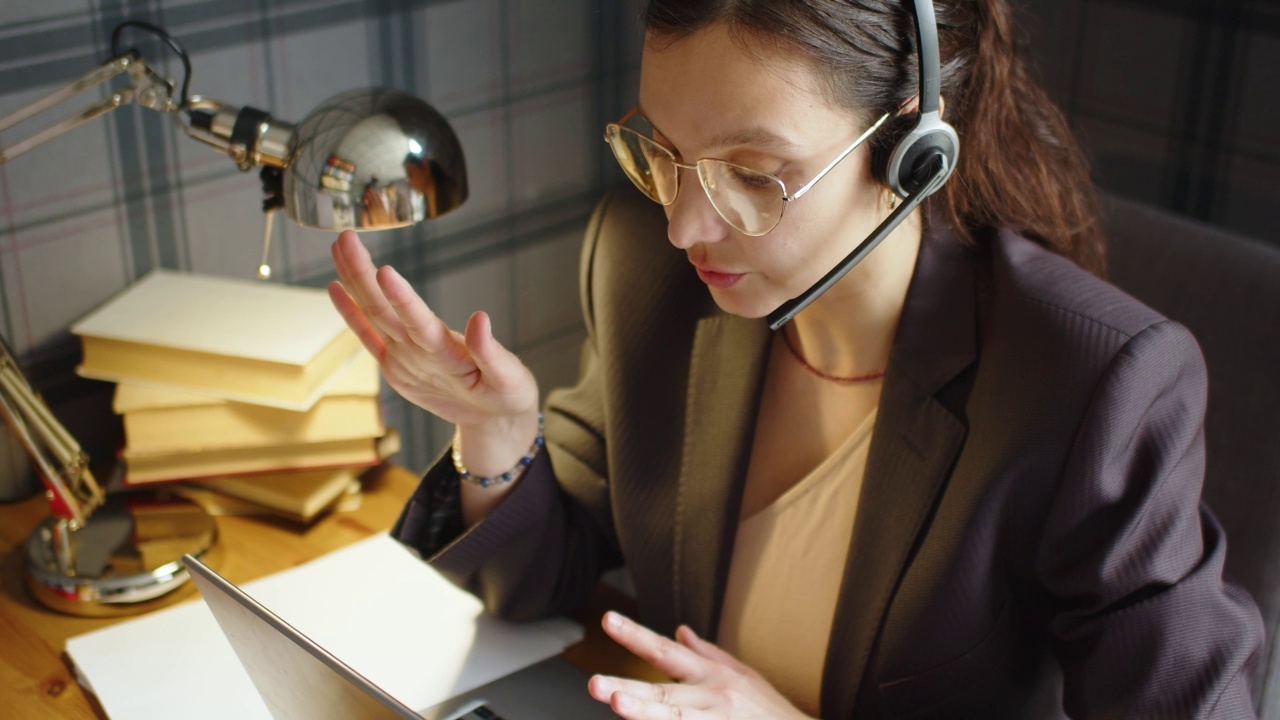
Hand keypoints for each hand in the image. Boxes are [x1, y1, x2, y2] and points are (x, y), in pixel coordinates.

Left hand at [327, 230, 538, 431]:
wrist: (489, 424)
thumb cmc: (505, 396)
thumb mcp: (511, 379)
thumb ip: (491, 352)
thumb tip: (480, 317)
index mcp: (447, 359)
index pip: (420, 325)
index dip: (402, 299)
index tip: (385, 271)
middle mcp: (416, 358)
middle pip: (384, 312)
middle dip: (363, 274)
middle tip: (347, 237)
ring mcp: (401, 362)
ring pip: (372, 316)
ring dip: (353, 280)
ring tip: (339, 246)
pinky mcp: (394, 365)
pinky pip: (367, 334)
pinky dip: (350, 312)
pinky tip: (335, 287)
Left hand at [588, 612, 813, 719]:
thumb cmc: (770, 712)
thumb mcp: (745, 676)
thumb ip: (707, 655)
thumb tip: (679, 630)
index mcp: (713, 676)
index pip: (666, 650)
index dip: (635, 635)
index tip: (608, 620)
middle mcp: (713, 697)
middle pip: (663, 692)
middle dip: (628, 687)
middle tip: (596, 683)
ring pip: (674, 719)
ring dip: (645, 714)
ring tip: (617, 706)